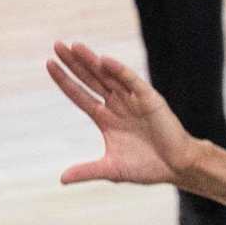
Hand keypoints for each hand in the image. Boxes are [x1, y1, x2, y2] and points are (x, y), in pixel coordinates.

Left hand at [46, 41, 199, 185]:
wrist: (177, 167)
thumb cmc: (147, 167)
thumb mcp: (112, 169)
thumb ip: (88, 170)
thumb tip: (61, 179)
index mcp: (106, 119)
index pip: (80, 95)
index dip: (65, 81)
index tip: (48, 64)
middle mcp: (118, 105)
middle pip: (91, 79)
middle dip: (74, 64)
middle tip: (58, 45)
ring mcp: (133, 101)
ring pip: (108, 76)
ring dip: (92, 61)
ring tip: (74, 47)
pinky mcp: (150, 100)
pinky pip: (132, 82)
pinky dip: (119, 71)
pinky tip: (104, 60)